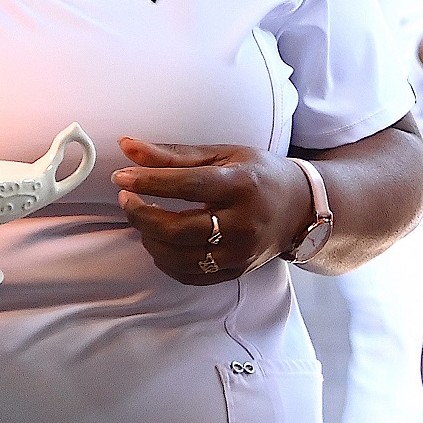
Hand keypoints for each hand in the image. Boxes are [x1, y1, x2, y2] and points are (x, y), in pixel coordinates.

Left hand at [114, 137, 312, 284]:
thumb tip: (127, 146)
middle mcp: (243, 223)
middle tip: (126, 198)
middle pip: (178, 229)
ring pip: (180, 257)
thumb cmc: (259, 176)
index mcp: (241, 186)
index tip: (122, 176)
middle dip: (141, 214)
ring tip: (143, 218)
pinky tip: (160, 242)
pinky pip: (190, 275)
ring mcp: (241, 252)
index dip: (149, 182)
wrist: (300, 208)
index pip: (188, 186)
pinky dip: (166, 261)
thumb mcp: (222, 155)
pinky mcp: (236, 271)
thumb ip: (173, 155)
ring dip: (150, 239)